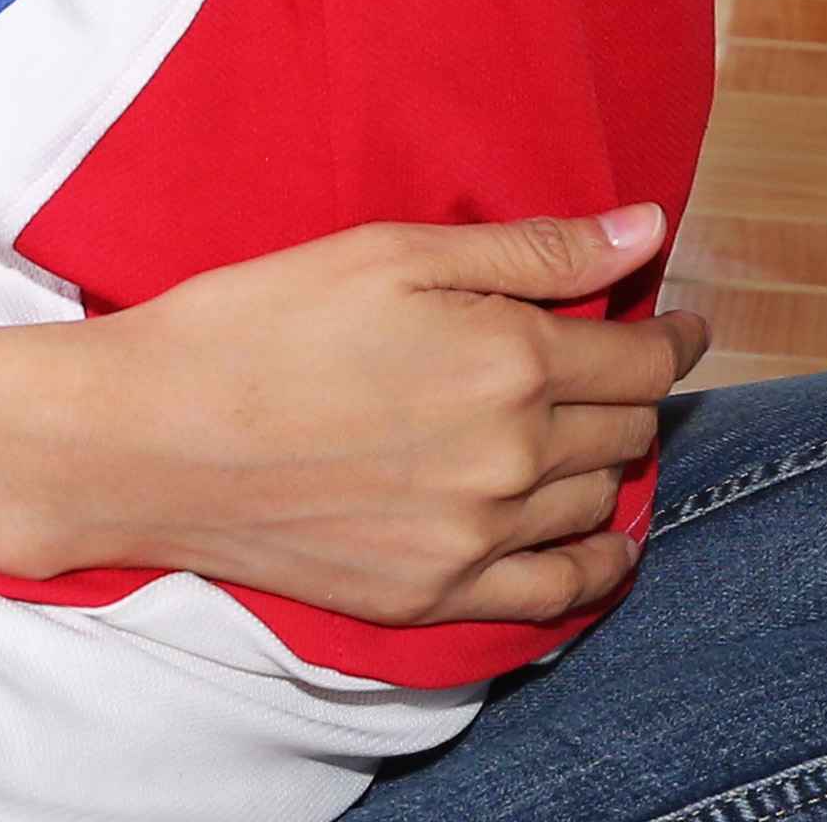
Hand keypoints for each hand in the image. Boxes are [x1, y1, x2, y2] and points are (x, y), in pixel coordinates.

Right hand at [67, 206, 702, 625]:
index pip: (641, 357)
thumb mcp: (392, 250)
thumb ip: (532, 249)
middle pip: (627, 429)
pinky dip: (597, 567)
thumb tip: (645, 232)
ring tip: (594, 436)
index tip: (675, 322)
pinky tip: (602, 545)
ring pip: (599, 504)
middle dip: (637, 392)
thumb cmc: (259, 321)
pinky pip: (557, 595)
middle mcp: (513, 456)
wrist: (151, 437)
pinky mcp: (434, 594)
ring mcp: (477, 537)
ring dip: (612, 465)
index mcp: (511, 360)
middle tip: (622, 367)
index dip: (671, 334)